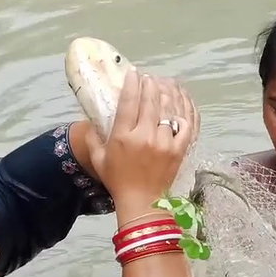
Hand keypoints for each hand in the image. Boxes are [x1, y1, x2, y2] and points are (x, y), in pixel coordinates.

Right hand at [84, 69, 198, 211]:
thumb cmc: (118, 181)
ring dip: (167, 92)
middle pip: (150, 100)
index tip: (134, 73)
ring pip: (168, 109)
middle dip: (150, 84)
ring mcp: (164, 142)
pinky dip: (184, 111)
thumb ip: (93, 138)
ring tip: (165, 84)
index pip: (129, 101)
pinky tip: (181, 102)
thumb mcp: (98, 160)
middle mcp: (144, 135)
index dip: (132, 83)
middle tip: (149, 77)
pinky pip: (186, 124)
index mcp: (123, 136)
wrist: (142, 203)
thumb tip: (89, 119)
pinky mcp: (179, 149)